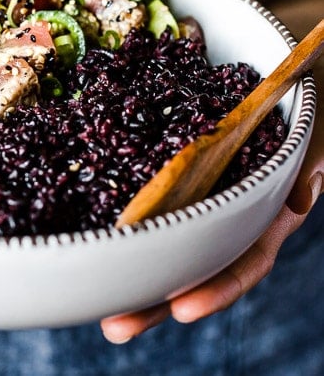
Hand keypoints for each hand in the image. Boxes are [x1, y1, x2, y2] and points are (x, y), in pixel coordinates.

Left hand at [101, 52, 322, 343]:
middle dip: (156, 298)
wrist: (282, 68)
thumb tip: (296, 198)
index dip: (218, 287)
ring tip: (93, 294)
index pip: (244, 259)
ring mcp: (199, 190)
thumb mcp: (315, 128)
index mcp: (265, 209)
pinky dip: (125, 215)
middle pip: (192, 261)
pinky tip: (93, 232)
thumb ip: (309, 162)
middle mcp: (228, 209)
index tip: (183, 308)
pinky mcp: (173, 168)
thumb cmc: (301, 99)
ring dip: (131, 264)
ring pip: (165, 234)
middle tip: (115, 325)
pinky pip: (149, 195)